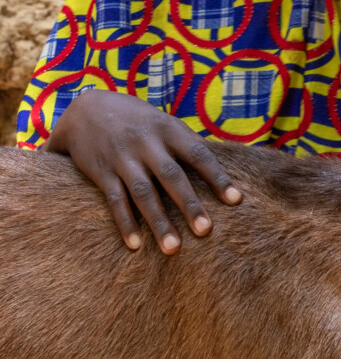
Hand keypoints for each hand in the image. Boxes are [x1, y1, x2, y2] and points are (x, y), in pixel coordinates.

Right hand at [46, 90, 241, 253]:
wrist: (86, 109)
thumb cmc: (138, 122)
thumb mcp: (164, 123)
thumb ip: (188, 145)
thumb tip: (222, 171)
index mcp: (168, 129)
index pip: (199, 155)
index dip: (218, 177)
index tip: (236, 201)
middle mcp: (146, 143)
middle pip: (172, 177)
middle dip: (189, 205)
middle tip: (206, 231)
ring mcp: (122, 158)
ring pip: (143, 193)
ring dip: (159, 222)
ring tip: (173, 249)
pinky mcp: (101, 172)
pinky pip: (115, 201)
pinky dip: (125, 224)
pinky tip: (136, 246)